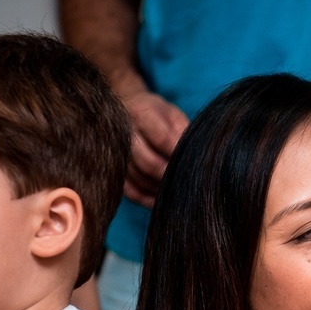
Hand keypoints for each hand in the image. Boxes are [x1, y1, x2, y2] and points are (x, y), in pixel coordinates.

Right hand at [123, 91, 187, 206]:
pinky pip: (130, 191)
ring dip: (160, 187)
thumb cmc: (154, 113)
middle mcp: (124, 135)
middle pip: (147, 163)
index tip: (192, 164)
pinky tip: (161, 198)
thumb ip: (182, 131)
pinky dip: (147, 199)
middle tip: (186, 183)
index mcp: (140, 115)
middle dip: (169, 175)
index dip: (177, 154)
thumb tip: (196, 155)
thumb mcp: (171, 114)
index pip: (160, 138)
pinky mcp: (114, 172)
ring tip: (178, 190)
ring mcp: (116, 155)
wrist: (123, 111)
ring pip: (139, 179)